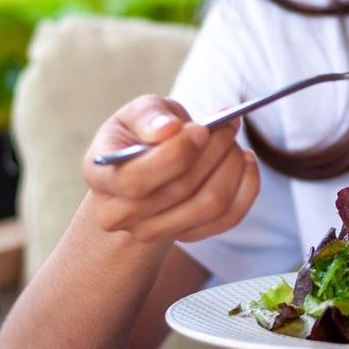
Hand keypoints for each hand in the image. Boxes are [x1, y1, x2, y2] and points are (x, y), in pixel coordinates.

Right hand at [81, 95, 259, 243]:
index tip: (202, 128)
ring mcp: (154, 231)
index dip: (176, 154)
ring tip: (235, 141)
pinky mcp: (189, 236)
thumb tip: (168, 129)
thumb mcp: (137, 113)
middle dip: (213, 152)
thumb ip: (149, 115)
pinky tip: (246, 161)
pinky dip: (247, 187)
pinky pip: (228, 218)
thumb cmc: (142, 133)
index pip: (137, 180)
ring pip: (209, 206)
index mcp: (101, 177)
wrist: (149, 166)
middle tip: (229, 124)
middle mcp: (120, 214)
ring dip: (231, 167)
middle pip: (180, 191)